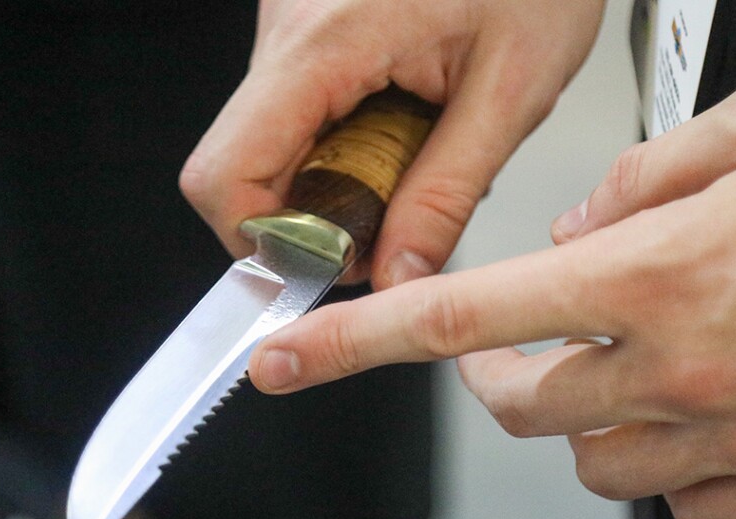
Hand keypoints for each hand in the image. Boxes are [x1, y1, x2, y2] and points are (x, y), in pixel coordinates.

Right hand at [180, 0, 605, 286]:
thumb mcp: (509, 92)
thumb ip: (446, 195)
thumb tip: (397, 275)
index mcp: (328, 37)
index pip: (226, 172)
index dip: (265, 241)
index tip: (328, 265)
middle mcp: (289, 21)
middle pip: (243, 162)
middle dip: (312, 213)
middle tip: (392, 216)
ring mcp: (292, 16)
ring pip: (270, 138)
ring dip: (334, 175)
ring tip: (413, 149)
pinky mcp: (309, 18)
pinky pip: (299, 104)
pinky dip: (343, 137)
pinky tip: (401, 118)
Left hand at [248, 78, 735, 518]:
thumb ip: (634, 181)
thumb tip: (575, 234)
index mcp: (655, 274)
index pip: (468, 314)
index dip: (363, 340)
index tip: (293, 358)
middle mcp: (683, 368)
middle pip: (525, 407)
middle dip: (500, 374)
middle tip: (518, 341)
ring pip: (596, 461)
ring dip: (587, 416)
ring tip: (631, 364)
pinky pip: (685, 498)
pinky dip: (669, 458)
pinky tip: (704, 408)